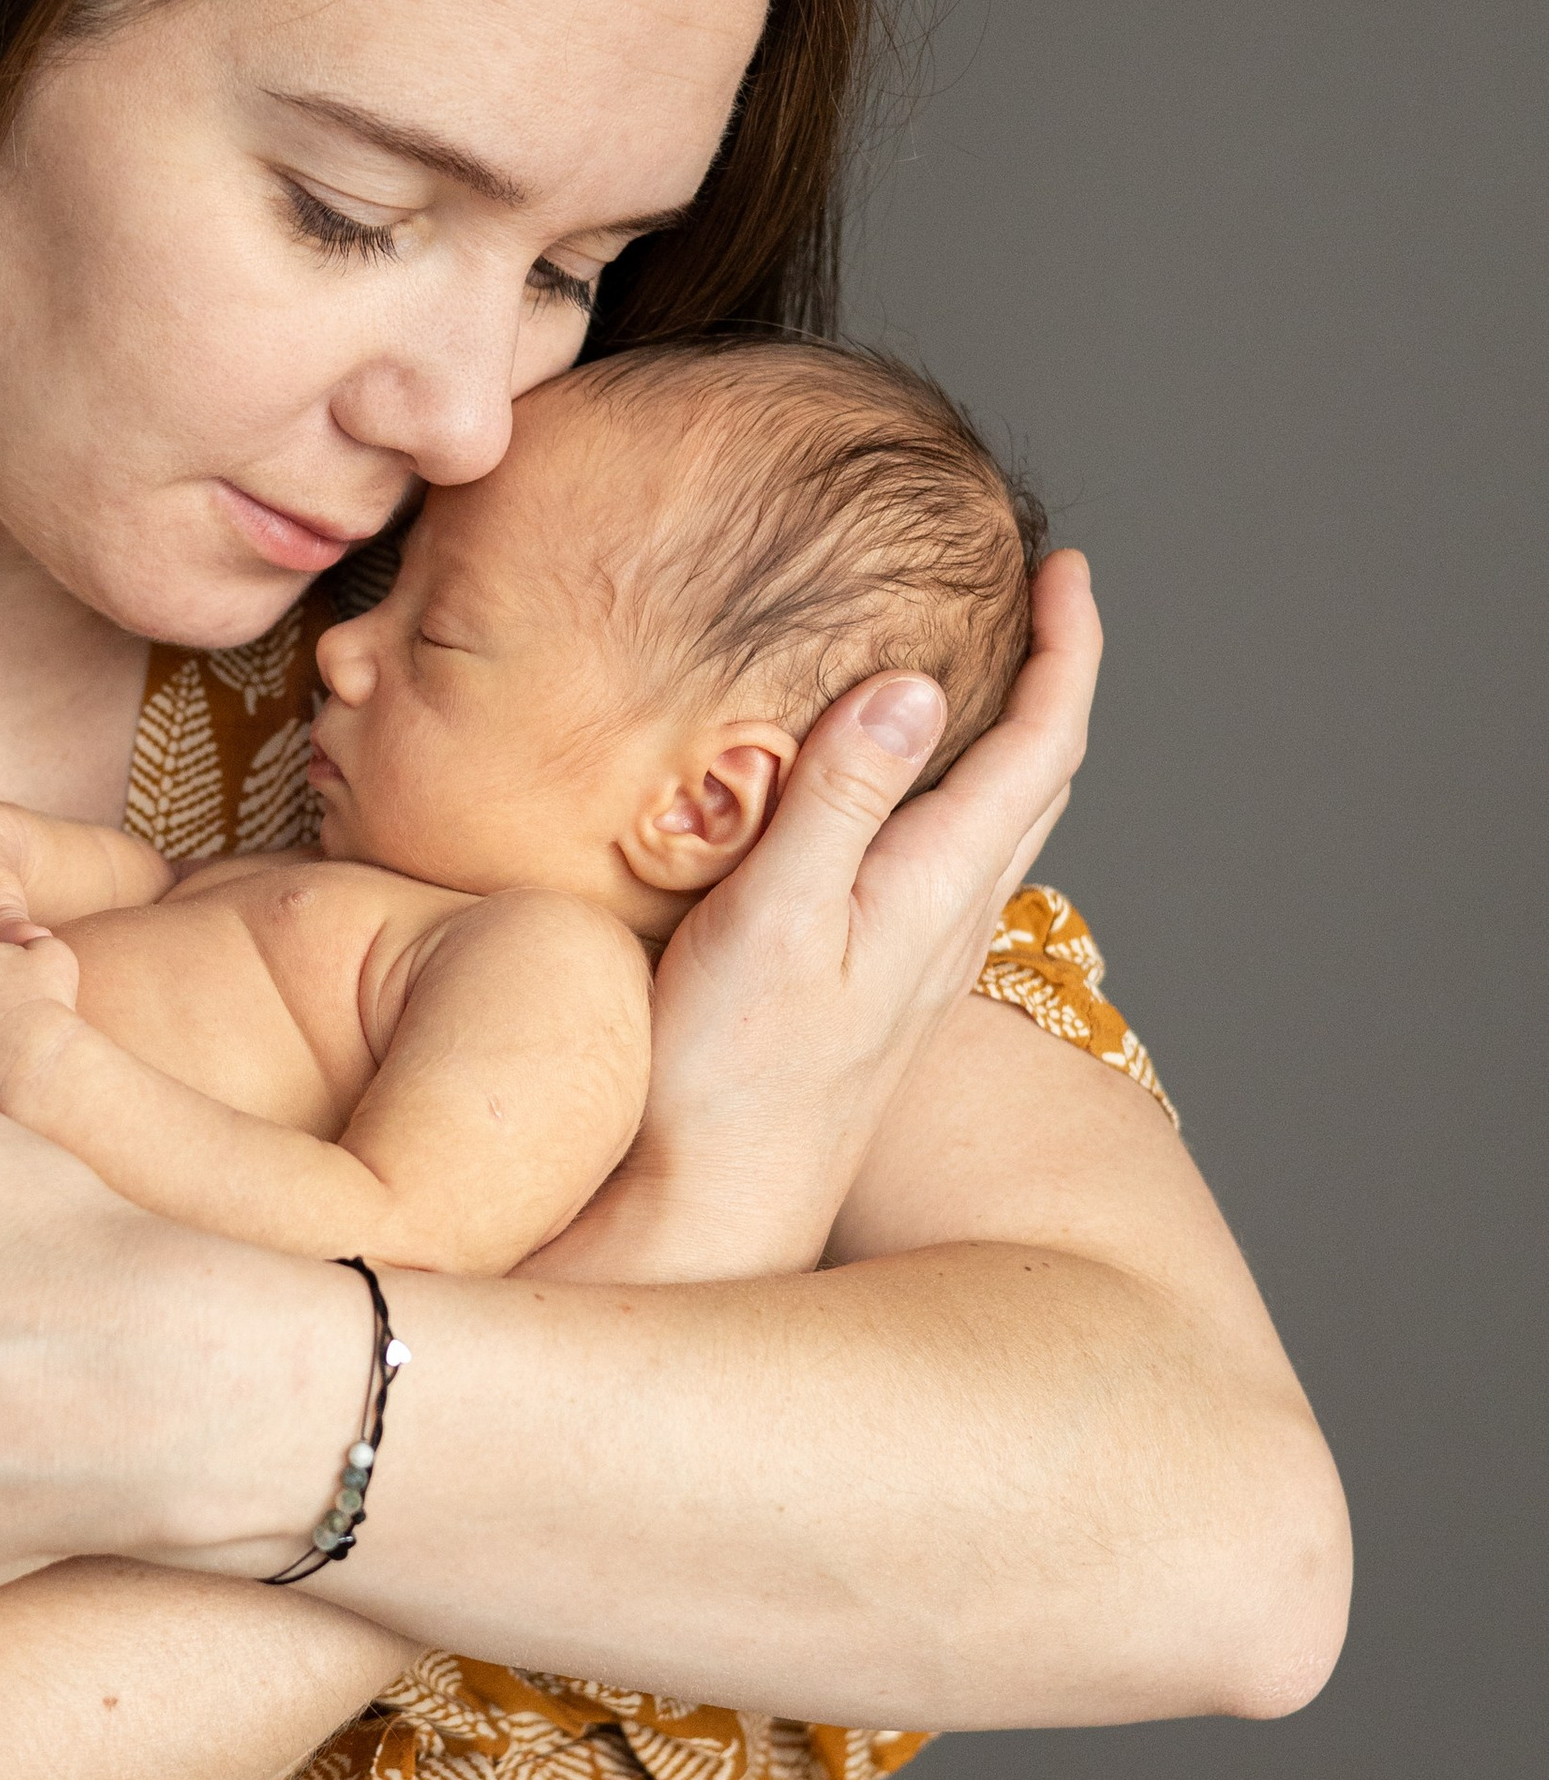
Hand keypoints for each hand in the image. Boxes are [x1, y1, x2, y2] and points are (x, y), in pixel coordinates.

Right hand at [545, 550, 1100, 1281]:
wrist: (710, 1212)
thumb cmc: (723, 1078)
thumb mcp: (770, 918)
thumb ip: (841, 799)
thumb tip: (916, 685)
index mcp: (936, 888)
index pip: (1043, 743)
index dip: (1070, 649)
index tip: (1069, 568)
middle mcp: (949, 924)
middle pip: (1042, 779)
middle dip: (1057, 679)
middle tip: (1047, 598)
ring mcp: (920, 964)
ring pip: (1004, 826)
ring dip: (1014, 739)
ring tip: (988, 674)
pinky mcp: (879, 991)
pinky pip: (952, 865)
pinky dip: (958, 796)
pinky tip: (904, 801)